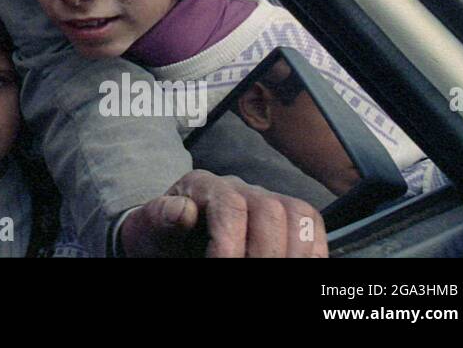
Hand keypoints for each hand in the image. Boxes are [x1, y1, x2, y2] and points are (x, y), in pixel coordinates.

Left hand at [120, 169, 326, 256]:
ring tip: (276, 275)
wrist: (169, 241)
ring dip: (294, 253)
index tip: (221, 267)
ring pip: (300, 214)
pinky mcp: (285, 219)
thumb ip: (159, 219)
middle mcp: (239, 188)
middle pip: (270, 210)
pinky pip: (311, 225)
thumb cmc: (161, 237)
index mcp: (203, 185)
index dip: (230, 244)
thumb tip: (181, 210)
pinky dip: (312, 251)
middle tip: (249, 277)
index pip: (230, 206)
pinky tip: (298, 269)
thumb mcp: (150, 230)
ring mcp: (265, 201)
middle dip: (264, 252)